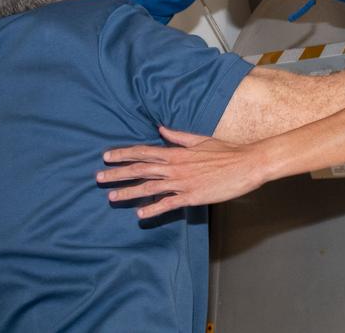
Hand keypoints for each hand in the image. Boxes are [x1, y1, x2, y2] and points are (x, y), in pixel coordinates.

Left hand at [98, 126, 268, 218]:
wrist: (246, 164)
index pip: (143, 151)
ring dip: (128, 192)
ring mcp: (182, 183)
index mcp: (176, 152)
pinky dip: (152, 209)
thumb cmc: (225, 151)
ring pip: (149, 187)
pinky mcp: (192, 197)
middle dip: (117, 174)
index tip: (106, 156)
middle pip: (140, 169)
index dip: (123, 154)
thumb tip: (161, 128)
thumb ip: (178, 136)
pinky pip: (168, 204)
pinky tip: (139, 214)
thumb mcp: (199, 140)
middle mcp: (175, 167)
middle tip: (98, 178)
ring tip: (111, 197)